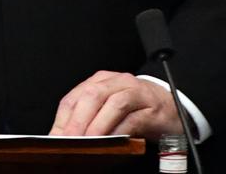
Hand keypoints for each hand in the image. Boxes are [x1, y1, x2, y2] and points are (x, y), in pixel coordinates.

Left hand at [49, 70, 181, 140]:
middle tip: (67, 143)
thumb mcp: (108, 111)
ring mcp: (135, 92)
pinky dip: (120, 131)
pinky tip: (112, 143)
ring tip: (87, 144)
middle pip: (91, 97)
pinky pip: (132, 118)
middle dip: (76, 122)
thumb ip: (89, 120)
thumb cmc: (136, 109)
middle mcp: (116, 82)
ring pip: (111, 103)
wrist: (171, 106)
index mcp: (99, 81)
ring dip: (97, 126)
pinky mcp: (151, 108)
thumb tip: (64, 140)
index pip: (73, 98)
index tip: (54, 141)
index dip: (61, 121)